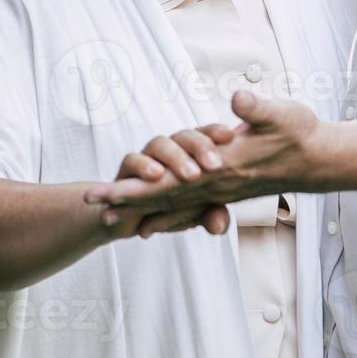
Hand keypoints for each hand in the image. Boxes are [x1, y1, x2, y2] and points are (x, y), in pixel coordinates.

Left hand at [85, 91, 324, 213]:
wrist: (320, 159)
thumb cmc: (300, 132)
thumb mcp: (280, 114)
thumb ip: (257, 108)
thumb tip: (238, 99)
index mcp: (222, 165)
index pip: (170, 180)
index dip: (137, 187)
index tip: (107, 193)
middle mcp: (217, 182)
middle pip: (163, 195)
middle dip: (126, 199)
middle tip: (91, 203)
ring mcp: (221, 188)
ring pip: (174, 202)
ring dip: (141, 208)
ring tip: (110, 215)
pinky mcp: (227, 188)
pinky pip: (191, 204)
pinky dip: (167, 212)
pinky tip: (151, 219)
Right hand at [99, 124, 236, 237]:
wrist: (133, 220)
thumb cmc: (172, 207)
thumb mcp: (197, 215)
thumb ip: (212, 216)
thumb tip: (218, 225)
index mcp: (191, 154)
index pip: (205, 135)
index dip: (216, 132)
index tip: (230, 136)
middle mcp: (170, 151)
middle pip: (185, 136)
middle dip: (200, 146)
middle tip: (214, 166)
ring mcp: (147, 158)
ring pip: (159, 143)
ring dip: (175, 157)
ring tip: (191, 175)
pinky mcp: (126, 172)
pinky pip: (131, 160)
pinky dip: (143, 165)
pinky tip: (156, 175)